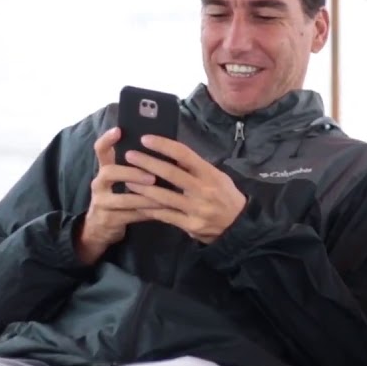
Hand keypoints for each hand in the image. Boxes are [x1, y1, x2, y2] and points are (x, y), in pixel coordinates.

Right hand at [76, 128, 163, 263]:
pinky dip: (148, 212)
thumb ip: (135, 167)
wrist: (100, 228)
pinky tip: (162, 210)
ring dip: (144, 196)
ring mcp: (102, 202)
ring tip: (162, 195)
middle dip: (131, 172)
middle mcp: (100, 183)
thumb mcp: (121, 181)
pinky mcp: (109, 219)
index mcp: (105, 170)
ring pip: (122, 198)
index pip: (100, 150)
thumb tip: (164, 150)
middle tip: (151, 176)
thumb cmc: (119, 197)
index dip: (107, 139)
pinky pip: (131, 215)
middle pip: (109, 172)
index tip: (119, 130)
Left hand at [122, 135, 247, 243]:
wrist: (239, 225)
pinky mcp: (190, 225)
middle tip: (129, 156)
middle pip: (171, 173)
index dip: (164, 145)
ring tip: (127, 180)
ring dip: (143, 187)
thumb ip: (196, 168)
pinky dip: (149, 209)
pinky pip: (165, 215)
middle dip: (147, 163)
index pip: (184, 154)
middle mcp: (203, 190)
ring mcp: (196, 209)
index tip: (146, 139)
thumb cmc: (225, 196)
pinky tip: (137, 203)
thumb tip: (171, 154)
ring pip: (164, 197)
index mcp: (210, 174)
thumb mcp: (217, 177)